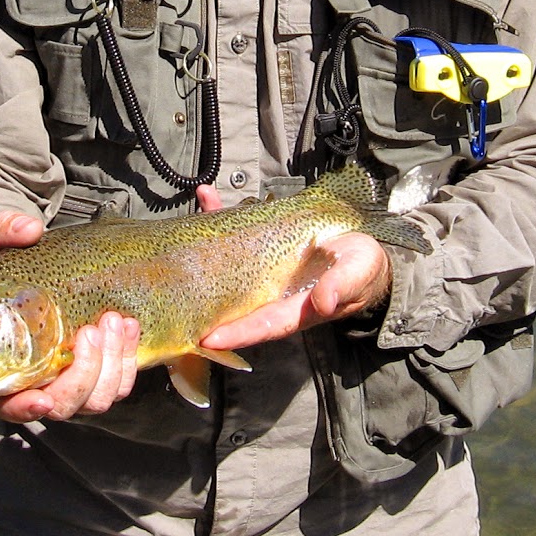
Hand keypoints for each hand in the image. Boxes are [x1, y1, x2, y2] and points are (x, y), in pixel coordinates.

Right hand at [0, 210, 141, 423]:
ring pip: (95, 399)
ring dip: (111, 364)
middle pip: (62, 404)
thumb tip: (28, 229)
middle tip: (94, 329)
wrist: (44, 279)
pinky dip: (128, 360)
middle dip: (84, 371)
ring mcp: (69, 384)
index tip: (41, 399)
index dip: (23, 408)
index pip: (8, 406)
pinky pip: (118, 384)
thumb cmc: (13, 270)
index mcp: (0, 369)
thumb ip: (7, 232)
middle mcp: (35, 386)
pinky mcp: (98, 375)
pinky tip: (129, 325)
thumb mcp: (3, 248)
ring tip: (115, 320)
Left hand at [195, 194, 392, 352]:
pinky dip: (221, 215)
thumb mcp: (359, 276)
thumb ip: (342, 287)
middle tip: (173, 308)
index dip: (237, 333)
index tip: (209, 340)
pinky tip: (206, 196)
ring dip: (206, 251)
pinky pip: (238, 233)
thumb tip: (324, 302)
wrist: (363, 250)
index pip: (262, 325)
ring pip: (229, 266)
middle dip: (205, 306)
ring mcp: (264, 272)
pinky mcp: (263, 248)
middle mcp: (273, 295)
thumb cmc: (362, 269)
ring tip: (182, 238)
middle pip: (235, 304)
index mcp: (296, 309)